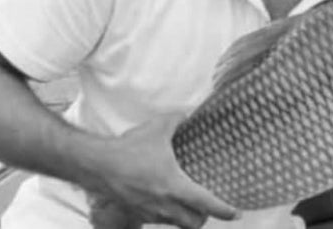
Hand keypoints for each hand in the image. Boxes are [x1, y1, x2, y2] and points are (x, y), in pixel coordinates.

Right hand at [87, 112, 239, 228]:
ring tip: (187, 204)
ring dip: (184, 218)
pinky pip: (157, 220)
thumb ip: (177, 120)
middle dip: (204, 218)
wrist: (97, 165)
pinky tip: (163, 200)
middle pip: (193, 224)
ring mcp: (149, 212)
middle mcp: (164, 205)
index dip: (224, 210)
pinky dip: (166, 215)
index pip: (207, 204)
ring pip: (175, 224)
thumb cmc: (128, 149)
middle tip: (208, 207)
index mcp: (174, 186)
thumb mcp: (157, 128)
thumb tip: (188, 114)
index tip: (235, 213)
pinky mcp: (136, 213)